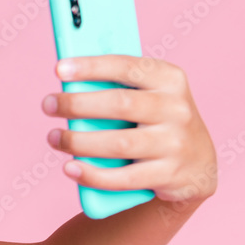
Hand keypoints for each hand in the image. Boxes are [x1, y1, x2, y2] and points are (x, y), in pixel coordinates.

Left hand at [41, 55, 217, 203]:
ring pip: (119, 143)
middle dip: (77, 104)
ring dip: (79, 142)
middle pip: (120, 104)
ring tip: (53, 138)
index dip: (92, 66)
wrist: (196, 165)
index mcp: (169, 79)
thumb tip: (67, 86)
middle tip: (48, 104)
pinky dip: (92, 174)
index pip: (127, 66)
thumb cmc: (155, 121)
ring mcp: (175, 143)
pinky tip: (70, 168)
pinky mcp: (169, 175)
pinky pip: (124, 178)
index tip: (59, 68)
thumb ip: (116, 87)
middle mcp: (177, 108)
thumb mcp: (148, 95)